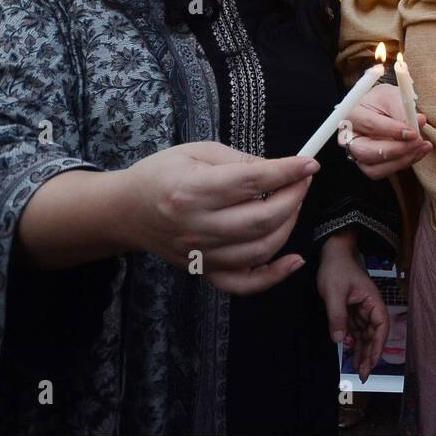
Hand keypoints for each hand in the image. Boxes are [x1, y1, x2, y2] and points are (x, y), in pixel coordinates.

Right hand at [117, 141, 317, 293]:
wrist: (126, 211)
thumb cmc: (162, 174)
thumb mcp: (198, 151)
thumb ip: (240, 160)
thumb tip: (280, 170)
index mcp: (193, 190)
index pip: (252, 182)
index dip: (287, 173)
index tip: (309, 164)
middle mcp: (197, 226)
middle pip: (262, 219)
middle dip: (294, 197)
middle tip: (302, 181)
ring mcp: (201, 254)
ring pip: (260, 249)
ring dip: (288, 226)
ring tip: (292, 204)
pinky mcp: (204, 271)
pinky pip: (244, 284)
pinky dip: (274, 276)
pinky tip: (294, 260)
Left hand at [316, 231, 388, 381]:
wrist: (331, 253)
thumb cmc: (336, 268)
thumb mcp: (334, 292)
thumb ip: (337, 316)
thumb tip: (340, 340)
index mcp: (372, 301)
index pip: (381, 327)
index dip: (378, 346)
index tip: (372, 362)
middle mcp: (370, 307)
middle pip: (374, 334)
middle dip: (370, 354)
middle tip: (363, 374)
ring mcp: (361, 309)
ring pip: (365, 335)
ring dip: (362, 351)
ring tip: (358, 370)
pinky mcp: (352, 311)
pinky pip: (355, 330)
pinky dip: (354, 342)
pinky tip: (350, 353)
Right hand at [345, 83, 431, 179]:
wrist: (380, 110)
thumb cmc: (383, 102)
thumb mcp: (393, 96)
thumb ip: (404, 108)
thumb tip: (419, 121)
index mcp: (352, 114)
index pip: (370, 125)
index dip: (393, 130)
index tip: (413, 132)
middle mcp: (349, 137)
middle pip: (366, 152)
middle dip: (396, 150)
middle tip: (418, 141)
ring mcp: (356, 154)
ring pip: (374, 169)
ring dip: (401, 160)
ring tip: (421, 146)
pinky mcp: (368, 165)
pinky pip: (383, 172)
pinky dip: (403, 164)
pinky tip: (417, 152)